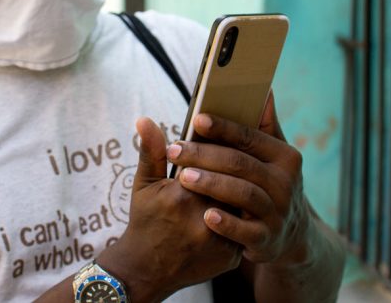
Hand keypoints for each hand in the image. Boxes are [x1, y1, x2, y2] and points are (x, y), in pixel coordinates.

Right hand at [97, 118, 242, 301]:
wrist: (147, 269)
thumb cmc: (146, 220)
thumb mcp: (144, 185)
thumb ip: (150, 151)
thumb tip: (145, 119)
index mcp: (181, 195)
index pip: (214, 162)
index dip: (219, 150)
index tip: (219, 141)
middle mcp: (203, 218)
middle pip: (234, 181)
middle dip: (236, 167)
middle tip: (235, 157)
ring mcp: (219, 240)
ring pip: (245, 203)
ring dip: (244, 189)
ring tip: (240, 179)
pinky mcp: (230, 256)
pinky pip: (246, 226)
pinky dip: (245, 213)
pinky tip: (241, 204)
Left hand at [166, 94, 310, 265]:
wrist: (291, 235)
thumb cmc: (270, 184)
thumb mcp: (272, 157)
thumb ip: (264, 126)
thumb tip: (265, 90)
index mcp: (284, 156)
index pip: (250, 137)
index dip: (223, 128)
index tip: (196, 121)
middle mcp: (285, 183)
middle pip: (241, 164)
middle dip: (205, 156)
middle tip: (175, 151)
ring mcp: (278, 212)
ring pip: (243, 194)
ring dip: (212, 184)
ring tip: (183, 178)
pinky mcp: (267, 239)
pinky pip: (246, 231)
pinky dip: (227, 223)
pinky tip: (206, 216)